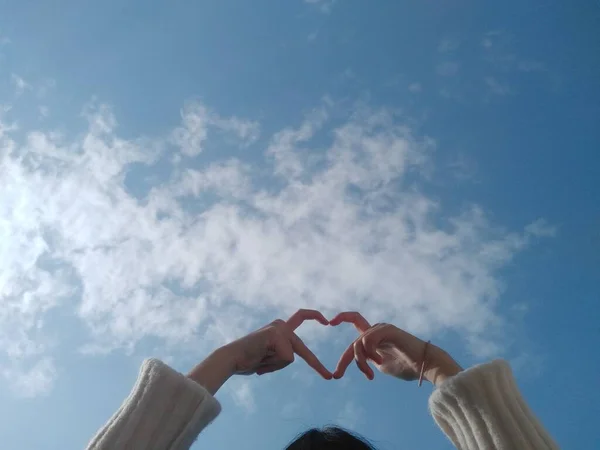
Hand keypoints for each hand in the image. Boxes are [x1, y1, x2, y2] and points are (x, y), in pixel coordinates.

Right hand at [228, 309, 331, 377]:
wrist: (231, 358)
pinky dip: (273, 365)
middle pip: (302, 350)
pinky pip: (286, 358)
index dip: (314, 316)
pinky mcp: (277, 336)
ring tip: (260, 361)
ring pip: (290, 358)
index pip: (300, 317)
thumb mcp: (268, 356)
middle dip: (316, 366)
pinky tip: (260, 359)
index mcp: (279, 328)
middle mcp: (281, 325)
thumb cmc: (247, 360)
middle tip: (329, 378)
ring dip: (275, 366)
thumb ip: (279, 354)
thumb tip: (289, 356)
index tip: (327, 322)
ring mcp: (280, 329)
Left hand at [330, 312, 461, 385]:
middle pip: (354, 343)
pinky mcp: (387, 330)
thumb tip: (360, 360)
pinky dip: (370, 355)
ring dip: (361, 362)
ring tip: (370, 374)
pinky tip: (380, 362)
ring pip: (358, 345)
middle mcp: (377, 329)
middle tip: (338, 375)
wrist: (425, 366)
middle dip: (345, 360)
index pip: (354, 324)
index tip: (329, 322)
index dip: (341, 318)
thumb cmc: (407, 366)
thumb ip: (369, 359)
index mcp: (375, 335)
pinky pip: (367, 341)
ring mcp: (382, 328)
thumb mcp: (382, 365)